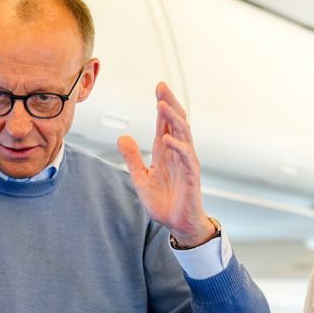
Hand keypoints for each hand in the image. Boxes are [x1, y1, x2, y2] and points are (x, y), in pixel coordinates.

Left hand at [117, 82, 214, 246]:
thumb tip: (122, 137)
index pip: (164, 123)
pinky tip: (167, 139)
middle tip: (162, 87)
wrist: (178, 225)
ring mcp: (186, 163)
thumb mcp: (141, 178)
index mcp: (165, 152)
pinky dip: (177, 147)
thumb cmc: (165, 203)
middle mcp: (177, 154)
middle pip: (176, 122)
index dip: (162, 105)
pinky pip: (186, 158)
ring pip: (182, 135)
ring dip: (172, 119)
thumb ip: (133, 158)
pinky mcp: (191, 176)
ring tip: (162, 105)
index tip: (158, 88)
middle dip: (169, 104)